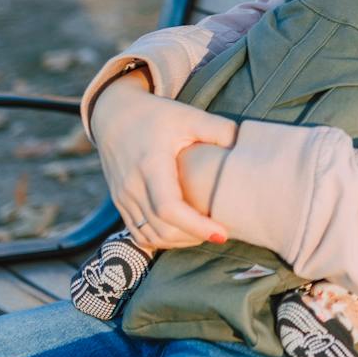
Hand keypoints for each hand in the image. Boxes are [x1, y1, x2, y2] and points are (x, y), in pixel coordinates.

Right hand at [90, 73, 237, 250]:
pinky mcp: (120, 203)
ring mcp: (122, 198)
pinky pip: (138, 233)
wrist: (112, 115)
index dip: (196, 226)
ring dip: (179, 241)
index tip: (222, 233)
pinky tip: (182, 233)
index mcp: (150, 165)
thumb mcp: (188, 115)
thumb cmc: (155, 116)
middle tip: (220, 232)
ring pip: (150, 235)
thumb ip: (218, 129)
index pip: (169, 208)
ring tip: (205, 233)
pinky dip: (161, 239)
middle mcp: (132, 186)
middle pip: (161, 228)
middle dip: (193, 237)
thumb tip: (244, 145)